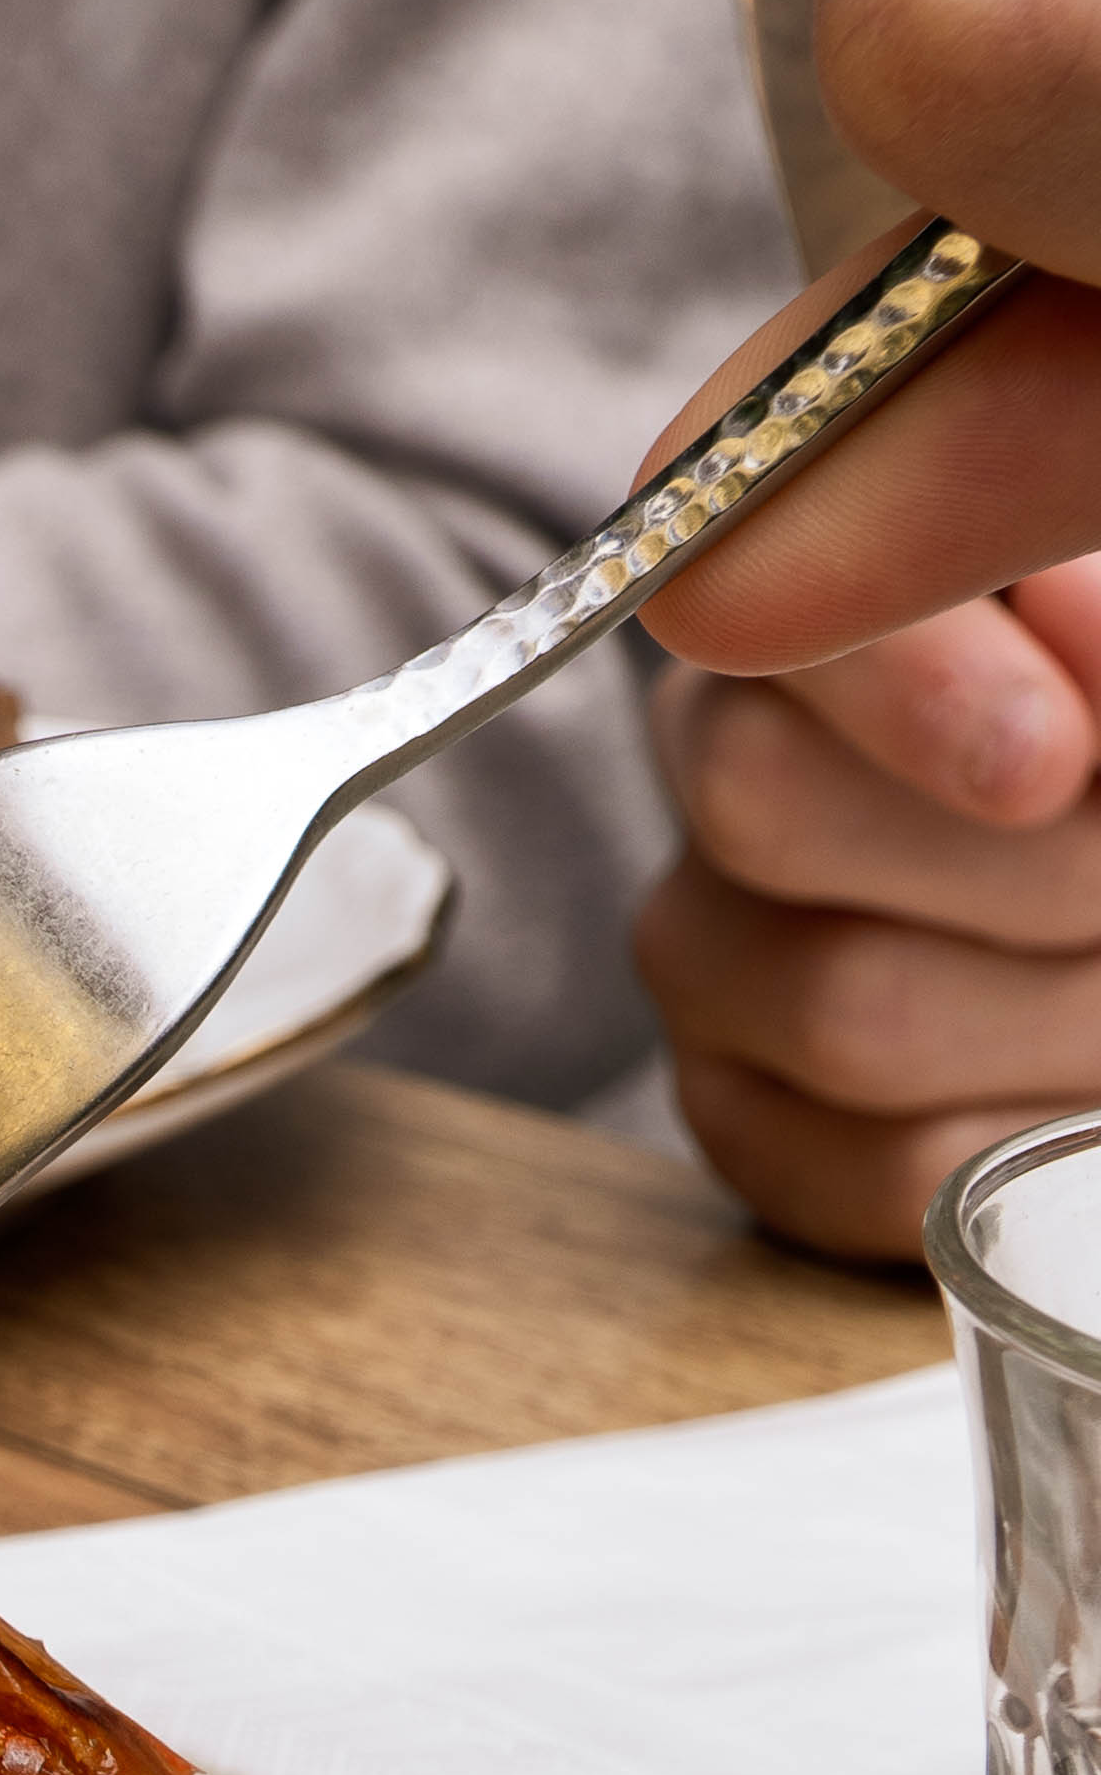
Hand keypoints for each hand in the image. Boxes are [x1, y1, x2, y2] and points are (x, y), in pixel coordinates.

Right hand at [634, 560, 1100, 1251]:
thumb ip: (1090, 626)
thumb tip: (1075, 627)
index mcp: (825, 609)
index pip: (753, 611)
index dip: (901, 688)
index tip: (1053, 760)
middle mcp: (724, 771)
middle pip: (760, 807)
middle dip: (1019, 860)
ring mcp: (711, 962)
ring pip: (845, 1007)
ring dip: (1060, 1012)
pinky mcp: (747, 1130)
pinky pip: (879, 1165)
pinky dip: (1031, 1133)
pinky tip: (1084, 1092)